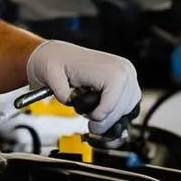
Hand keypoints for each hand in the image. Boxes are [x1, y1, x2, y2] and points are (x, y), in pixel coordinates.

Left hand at [26, 40, 140, 134]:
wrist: (58, 54)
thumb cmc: (55, 62)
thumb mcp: (51, 76)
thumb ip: (62, 93)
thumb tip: (72, 103)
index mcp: (111, 70)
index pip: (113, 105)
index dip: (99, 116)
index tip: (88, 119)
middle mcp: (124, 70)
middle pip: (124, 109)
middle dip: (105, 120)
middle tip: (90, 125)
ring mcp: (128, 75)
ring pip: (129, 108)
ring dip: (110, 115)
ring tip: (92, 111)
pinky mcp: (126, 80)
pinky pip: (129, 103)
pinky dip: (115, 110)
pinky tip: (100, 109)